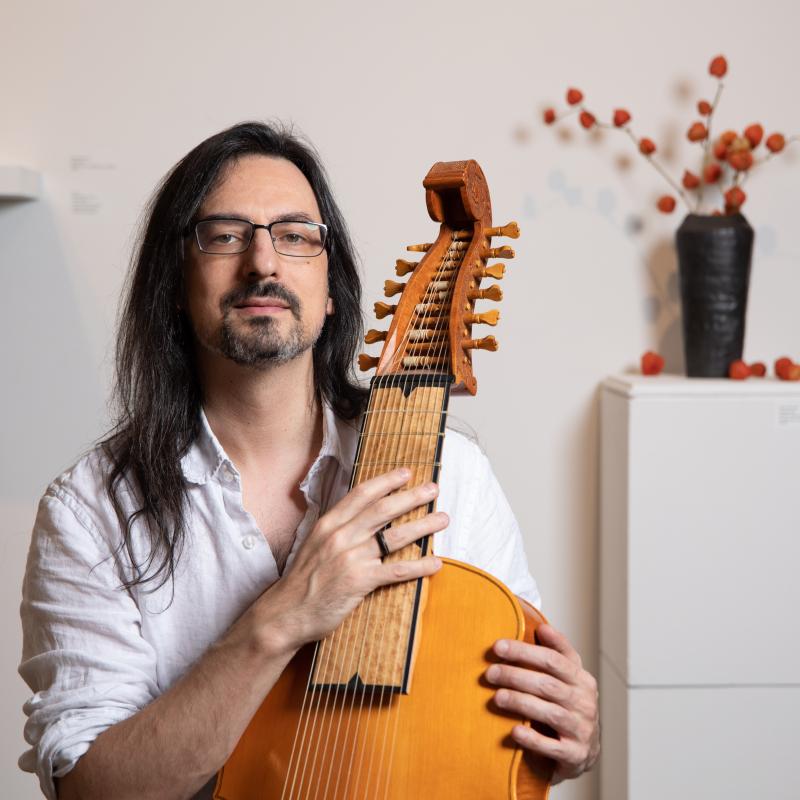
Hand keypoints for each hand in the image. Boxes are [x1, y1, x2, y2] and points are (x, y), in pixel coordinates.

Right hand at [260, 468, 445, 651]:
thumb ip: (337, 528)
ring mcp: (351, 557)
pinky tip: (436, 562)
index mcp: (329, 523)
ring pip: (395, 537)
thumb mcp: (314, 543)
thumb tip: (361, 517)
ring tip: (442, 518)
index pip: (362, 494)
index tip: (406, 473)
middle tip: (433, 489)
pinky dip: (419, 566)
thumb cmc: (302, 580)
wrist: (286, 612)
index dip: (387, 481)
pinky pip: (396, 570)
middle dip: (412, 496)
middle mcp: (341, 535)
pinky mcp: (360, 581)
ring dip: (423, 526)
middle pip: (383, 510)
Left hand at [486, 624, 599, 783]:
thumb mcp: (568, 678)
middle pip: (547, 684)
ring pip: (549, 713)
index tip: (498, 646)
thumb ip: (556, 653)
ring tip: (497, 697)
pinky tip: (513, 731)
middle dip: (515, 676)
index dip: (524, 651)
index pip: (553, 659)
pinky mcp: (575, 754)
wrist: (583, 752)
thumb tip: (542, 627)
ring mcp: (582, 730)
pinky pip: (552, 747)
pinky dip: (532, 739)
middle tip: (490, 673)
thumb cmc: (568, 706)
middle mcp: (585, 703)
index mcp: (582, 679)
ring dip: (520, 703)